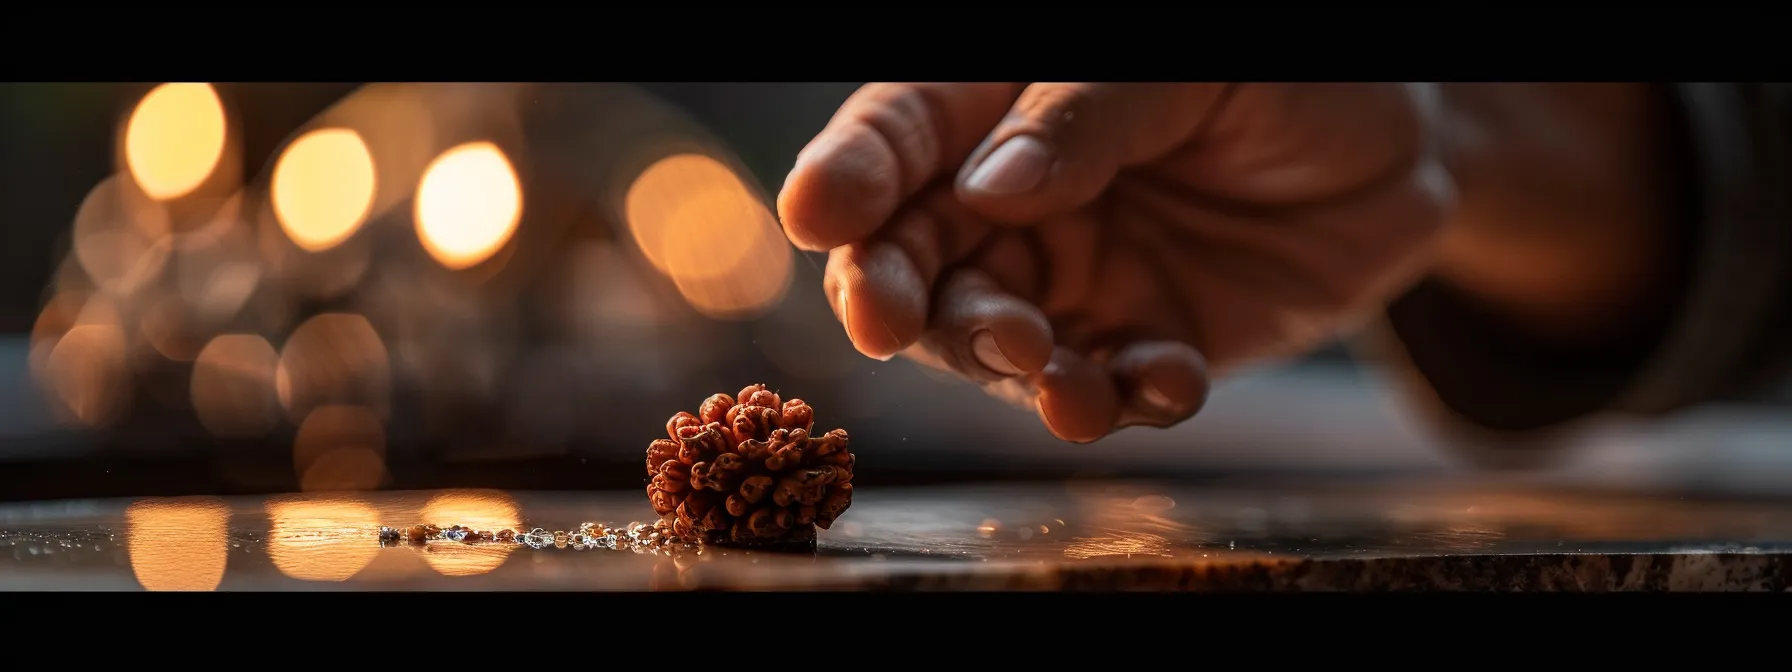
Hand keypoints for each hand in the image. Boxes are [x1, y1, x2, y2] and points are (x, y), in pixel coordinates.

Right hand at [777, 83, 1453, 441]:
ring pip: (994, 341)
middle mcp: (1014, 200)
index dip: (850, 176)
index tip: (817, 219)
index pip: (900, 135)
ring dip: (1010, 371)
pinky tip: (1171, 381)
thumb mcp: (1189, 69)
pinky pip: (1107, 387)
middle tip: (903, 324)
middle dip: (901, 297)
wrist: (1400, 149)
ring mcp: (1071, 278)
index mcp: (1001, 107)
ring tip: (1060, 385)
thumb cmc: (1282, 75)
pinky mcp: (1137, 342)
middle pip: (916, 255)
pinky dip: (1126, 398)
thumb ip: (1087, 116)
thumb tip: (989, 186)